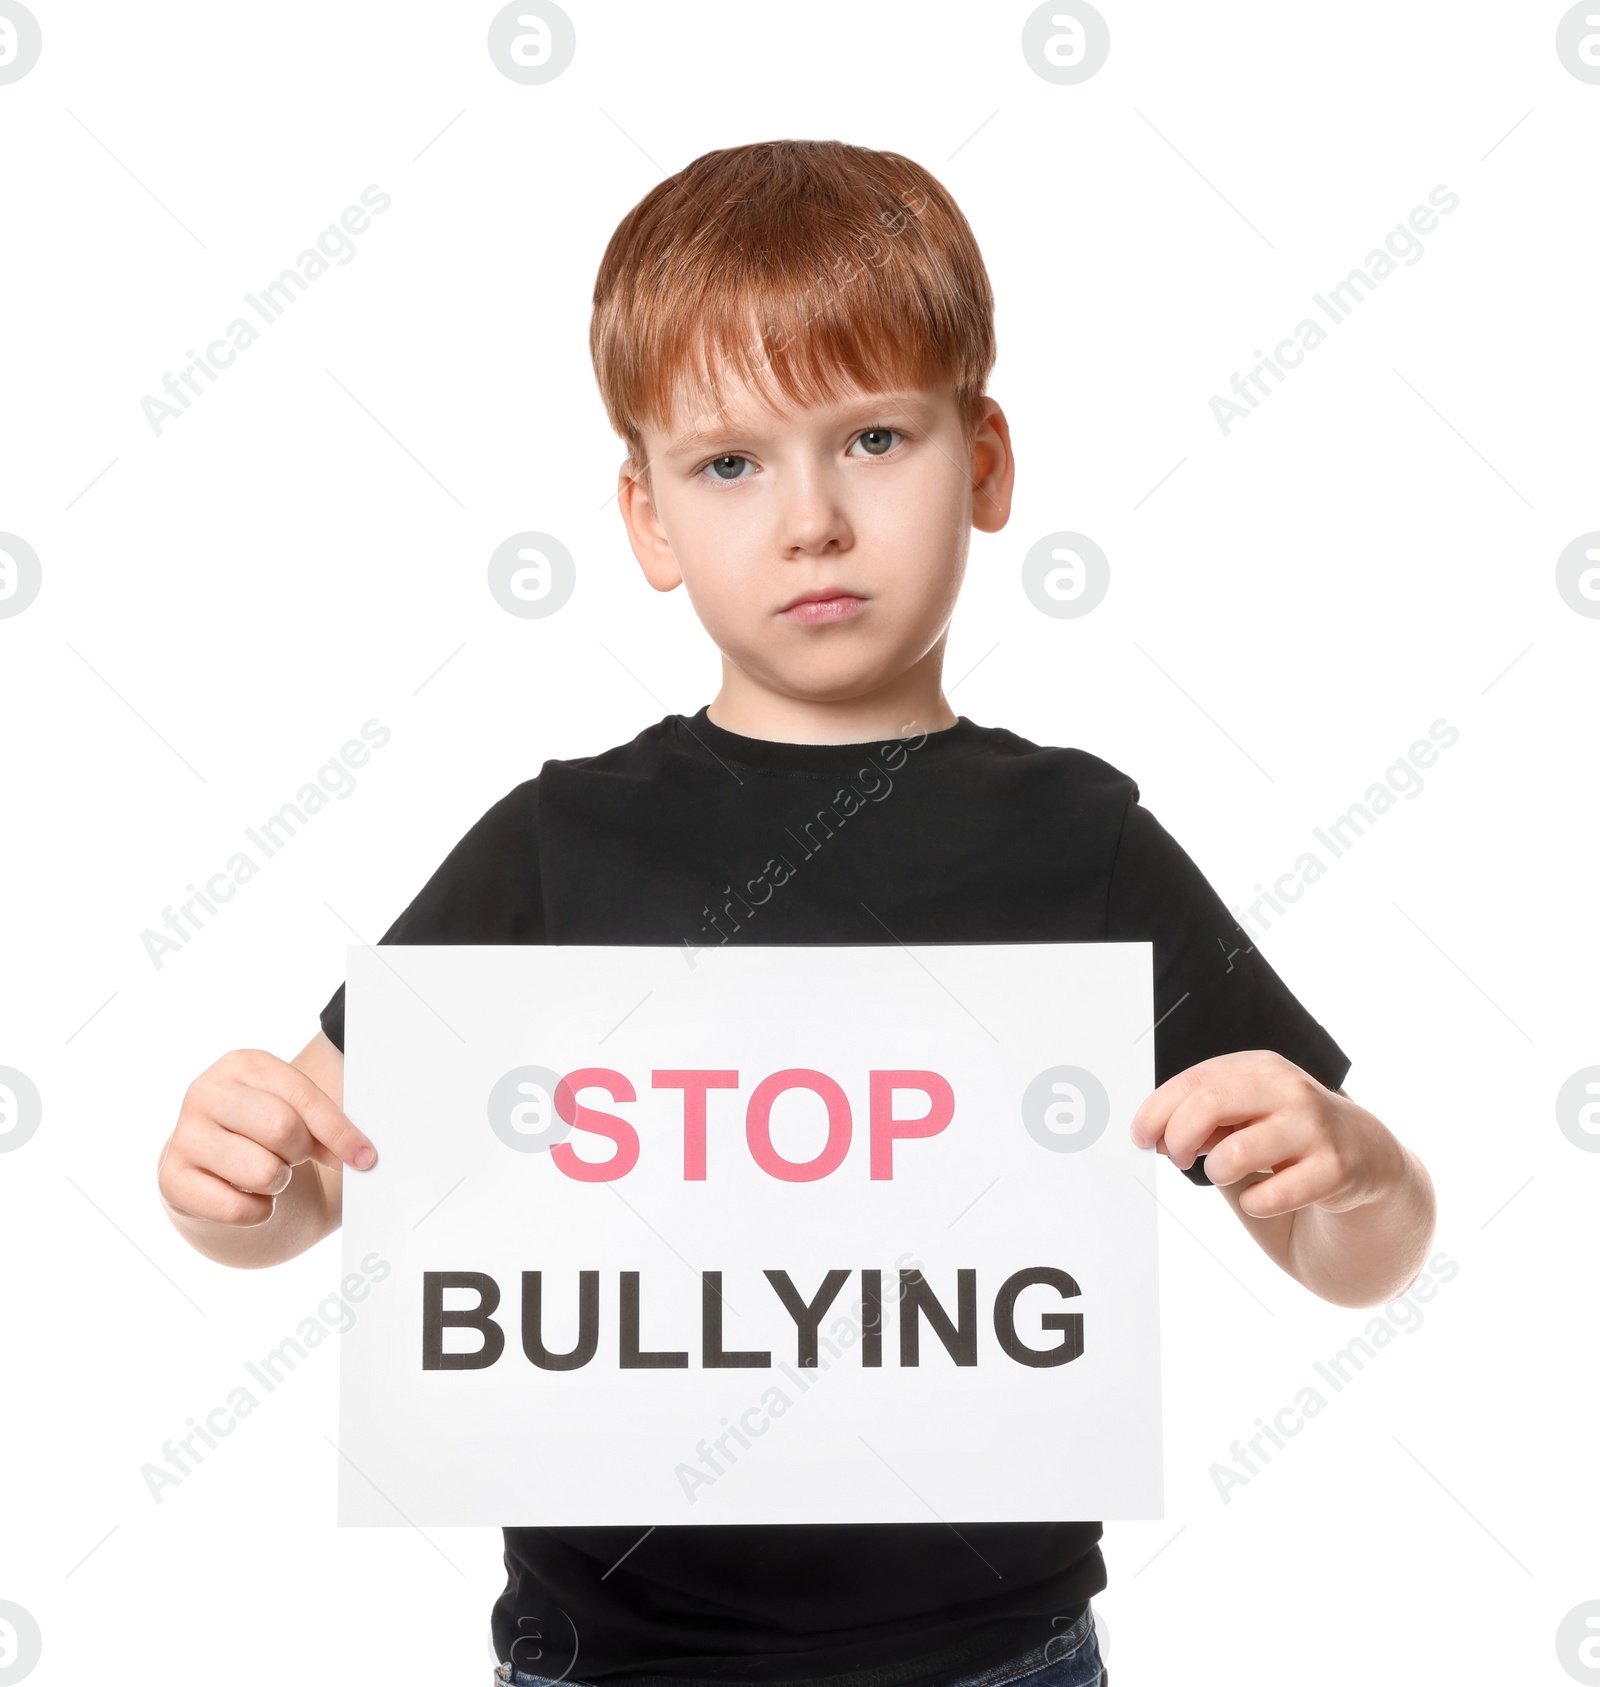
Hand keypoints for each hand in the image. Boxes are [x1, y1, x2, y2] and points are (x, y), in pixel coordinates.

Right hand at [158, 1048, 374, 1226]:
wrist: (209, 1162)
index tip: (365, 1157)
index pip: (303, 1097)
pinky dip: (258, 1211)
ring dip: (279, 1182)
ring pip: (263, 1172)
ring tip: (267, 1171)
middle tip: (294, 1156)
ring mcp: (184, 1134)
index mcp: (244, 1064)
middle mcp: (206, 1092)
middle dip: (301, 1153)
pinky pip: (237, 1209)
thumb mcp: (295, 1111)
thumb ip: (327, 1123)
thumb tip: (363, 1155)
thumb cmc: (263, 1130)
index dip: (340, 1132)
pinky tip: (248, 1195)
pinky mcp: (171, 1179)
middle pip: (282, 1129)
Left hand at [1130, 1050, 1403, 1218]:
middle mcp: (1288, 1090)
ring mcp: (1314, 1128)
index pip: (1193, 1081)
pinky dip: (1254, 1202)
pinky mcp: (1334, 1170)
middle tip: (1176, 1157)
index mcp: (1259, 1068)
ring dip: (1215, 1170)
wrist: (1364, 1153)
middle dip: (1178, 1138)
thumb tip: (1151, 1131)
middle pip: (1208, 1105)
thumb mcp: (1245, 1110)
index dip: (1156, 1111)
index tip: (1141, 1136)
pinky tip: (1262, 1195)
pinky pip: (1270, 1195)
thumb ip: (1200, 1114)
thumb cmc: (1287, 1130)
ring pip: (1234, 1153)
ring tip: (1223, 1172)